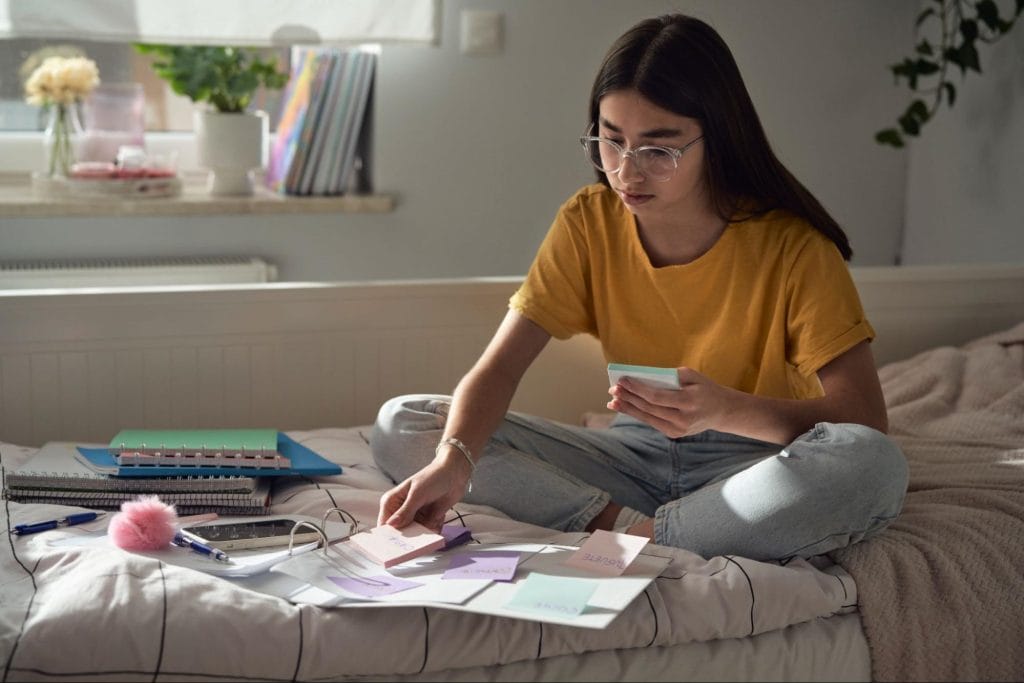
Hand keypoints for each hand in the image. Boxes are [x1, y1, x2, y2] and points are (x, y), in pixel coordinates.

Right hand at [376, 454, 470, 530]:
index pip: (385, 524)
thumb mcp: (418, 494)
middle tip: (420, 531)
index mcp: (392, 502)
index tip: (395, 546)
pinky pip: (429, 533)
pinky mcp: (428, 521)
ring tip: (433, 518)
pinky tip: (439, 515)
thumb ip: (406, 511)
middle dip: (411, 535)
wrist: (454, 474)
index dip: (388, 536)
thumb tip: (391, 525)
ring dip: (426, 530)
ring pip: (416, 535)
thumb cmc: (433, 477)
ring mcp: (415, 517)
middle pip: (401, 533)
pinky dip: (435, 527)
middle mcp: (402, 511)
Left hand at [607, 366, 734, 437]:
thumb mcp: (693, 377)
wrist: (722, 411)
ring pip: (647, 417)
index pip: (657, 397)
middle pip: (649, 408)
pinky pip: (651, 422)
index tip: (623, 380)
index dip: (637, 389)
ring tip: (613, 400)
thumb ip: (671, 376)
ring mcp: (678, 430)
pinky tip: (624, 407)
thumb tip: (644, 377)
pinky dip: (637, 414)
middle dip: (629, 398)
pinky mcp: (673, 434)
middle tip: (613, 389)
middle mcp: (683, 419)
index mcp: (689, 402)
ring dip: (628, 408)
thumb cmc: (705, 389)